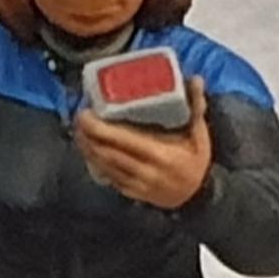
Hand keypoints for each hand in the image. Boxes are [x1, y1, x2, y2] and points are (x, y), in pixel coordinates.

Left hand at [73, 73, 210, 207]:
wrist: (196, 197)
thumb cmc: (196, 162)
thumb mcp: (200, 135)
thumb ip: (195, 108)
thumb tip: (195, 80)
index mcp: (160, 154)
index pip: (123, 140)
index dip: (100, 129)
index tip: (87, 114)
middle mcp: (146, 171)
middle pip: (108, 153)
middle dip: (88, 136)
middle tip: (79, 118)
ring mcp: (137, 184)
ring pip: (104, 166)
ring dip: (88, 148)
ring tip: (79, 131)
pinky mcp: (131, 192)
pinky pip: (108, 177)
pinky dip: (95, 163)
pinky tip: (88, 150)